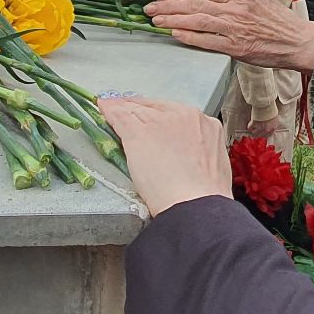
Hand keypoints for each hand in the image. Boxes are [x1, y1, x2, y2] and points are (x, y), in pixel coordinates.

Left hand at [99, 97, 228, 215]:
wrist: (194, 204)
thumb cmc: (204, 196)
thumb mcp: (209, 168)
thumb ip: (198, 154)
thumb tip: (188, 159)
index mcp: (207, 126)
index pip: (178, 114)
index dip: (160, 117)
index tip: (151, 122)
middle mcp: (186, 117)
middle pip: (156, 108)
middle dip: (142, 112)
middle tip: (129, 116)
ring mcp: (161, 123)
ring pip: (137, 110)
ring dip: (123, 109)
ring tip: (112, 109)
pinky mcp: (138, 133)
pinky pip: (119, 116)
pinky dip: (109, 113)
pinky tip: (103, 109)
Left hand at [145, 0, 313, 70]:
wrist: (298, 42)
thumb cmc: (278, 21)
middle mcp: (235, 9)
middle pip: (195, 4)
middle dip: (168, 6)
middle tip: (149, 8)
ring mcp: (235, 28)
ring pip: (197, 21)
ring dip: (172, 20)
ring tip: (155, 21)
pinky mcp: (237, 47)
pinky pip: (208, 41)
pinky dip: (190, 36)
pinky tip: (175, 34)